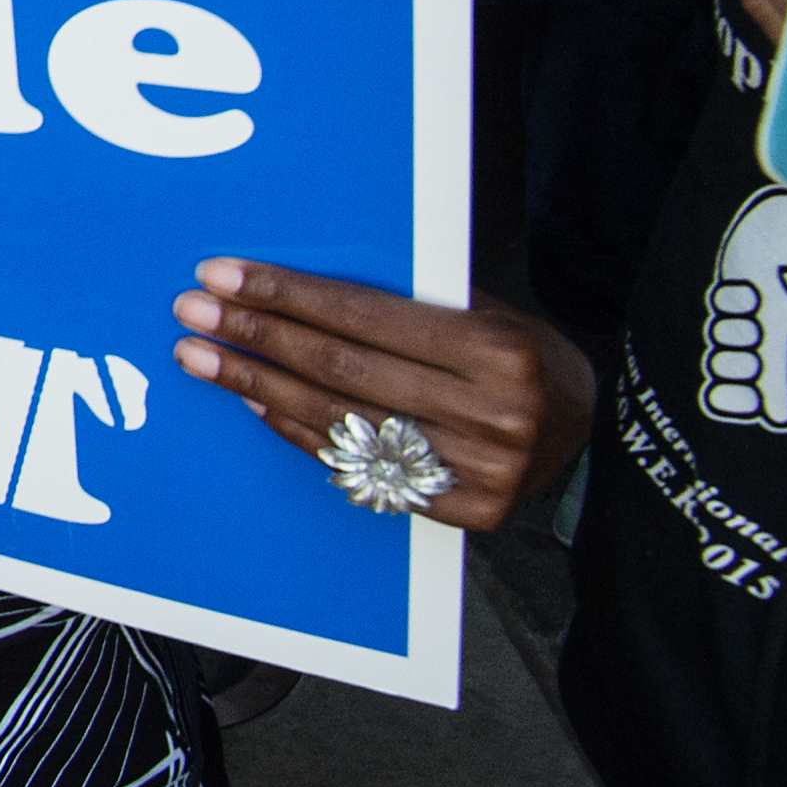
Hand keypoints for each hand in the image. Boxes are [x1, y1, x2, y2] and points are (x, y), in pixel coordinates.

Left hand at [170, 260, 590, 529]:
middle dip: (257, 337)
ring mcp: (477, 470)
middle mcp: (489, 412)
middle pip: (342, 371)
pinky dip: (299, 434)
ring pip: (340, 423)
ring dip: (257, 387)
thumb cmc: (522, 356)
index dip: (288, 295)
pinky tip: (254, 402)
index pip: (365, 316)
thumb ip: (408, 304)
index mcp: (497, 349)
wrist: (595, 436)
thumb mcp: (485, 311)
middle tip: (192, 312)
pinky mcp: (466, 511)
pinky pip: (358, 468)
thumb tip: (294, 286)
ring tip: (200, 358)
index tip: (223, 275)